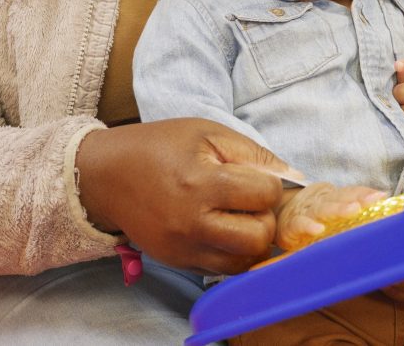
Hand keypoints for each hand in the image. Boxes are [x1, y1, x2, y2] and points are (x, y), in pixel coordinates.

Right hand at [75, 118, 299, 274]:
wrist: (107, 176)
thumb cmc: (160, 147)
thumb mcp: (207, 133)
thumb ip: (254, 154)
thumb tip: (296, 178)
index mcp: (200, 183)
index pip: (264, 194)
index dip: (269, 183)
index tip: (254, 177)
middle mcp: (191, 223)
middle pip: (259, 236)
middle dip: (265, 217)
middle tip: (250, 201)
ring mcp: (183, 249)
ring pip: (245, 261)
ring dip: (252, 239)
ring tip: (239, 216)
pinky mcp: (178, 263)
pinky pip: (223, 270)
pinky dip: (233, 253)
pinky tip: (224, 230)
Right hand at [275, 183, 385, 250]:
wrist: (275, 216)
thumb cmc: (310, 215)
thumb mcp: (330, 208)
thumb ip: (353, 205)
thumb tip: (384, 201)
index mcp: (331, 198)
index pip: (350, 192)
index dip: (365, 192)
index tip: (382, 195)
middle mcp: (320, 202)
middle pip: (339, 198)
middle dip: (358, 197)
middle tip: (374, 200)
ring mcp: (305, 213)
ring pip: (322, 209)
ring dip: (338, 209)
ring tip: (354, 209)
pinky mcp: (290, 227)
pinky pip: (299, 225)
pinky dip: (308, 226)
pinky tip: (317, 230)